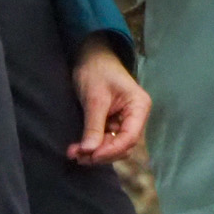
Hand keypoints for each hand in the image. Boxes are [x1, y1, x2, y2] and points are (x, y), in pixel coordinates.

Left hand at [70, 38, 148, 163]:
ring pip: (114, 147)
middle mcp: (135, 117)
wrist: (91, 58)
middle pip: (123, 146)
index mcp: (139, 106)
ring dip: (95, 152)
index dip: (111, 150)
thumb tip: (89, 151)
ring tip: (74, 152)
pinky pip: (106, 141)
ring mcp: (125, 121)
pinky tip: (78, 148)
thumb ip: (94, 125)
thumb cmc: (97, 72)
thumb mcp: (95, 98)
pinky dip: (93, 146)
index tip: (90, 155)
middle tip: (77, 155)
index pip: (130, 137)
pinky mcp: (113, 124)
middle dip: (101, 153)